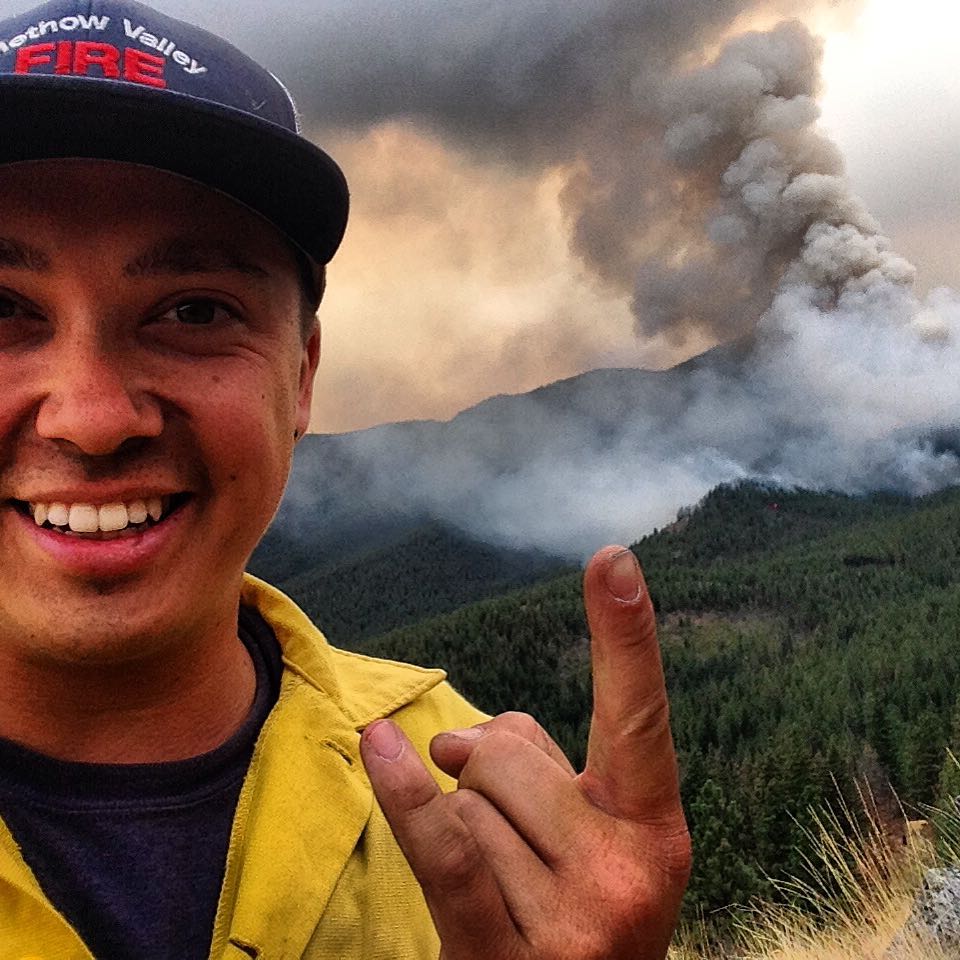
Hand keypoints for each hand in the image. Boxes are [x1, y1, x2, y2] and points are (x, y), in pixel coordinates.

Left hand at [360, 545, 690, 958]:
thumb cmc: (571, 911)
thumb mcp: (583, 838)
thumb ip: (533, 763)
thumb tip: (455, 739)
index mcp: (656, 832)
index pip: (639, 715)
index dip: (625, 634)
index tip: (611, 558)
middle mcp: (628, 875)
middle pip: (511, 753)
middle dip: (485, 769)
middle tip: (504, 828)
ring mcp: (574, 921)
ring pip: (469, 799)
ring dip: (462, 822)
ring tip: (498, 884)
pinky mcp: (507, 957)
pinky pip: (448, 846)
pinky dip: (409, 794)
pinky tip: (380, 746)